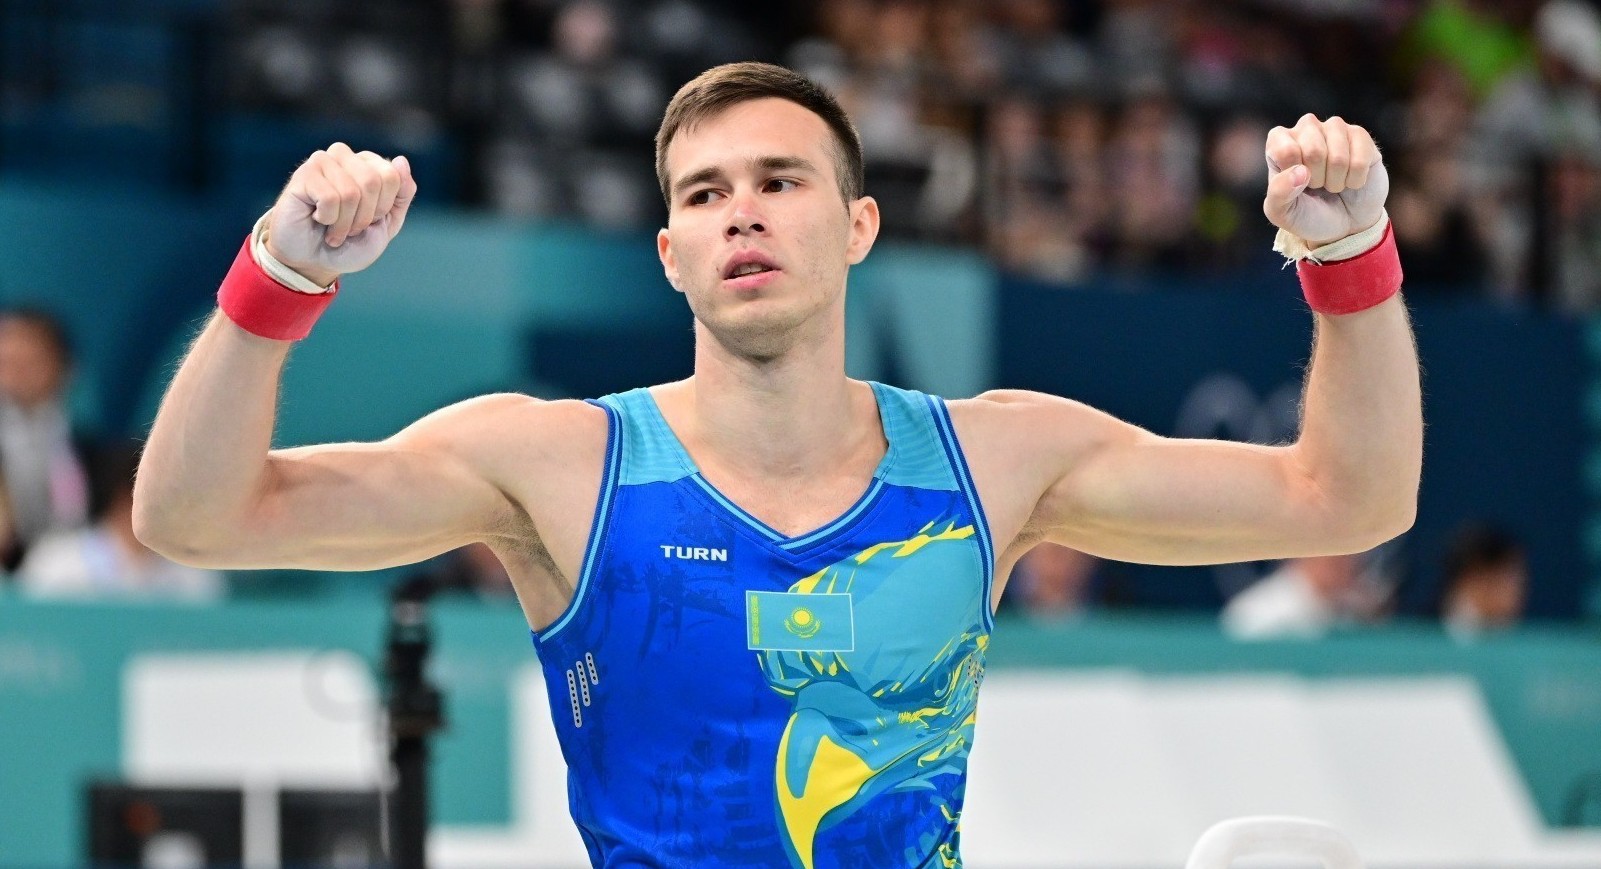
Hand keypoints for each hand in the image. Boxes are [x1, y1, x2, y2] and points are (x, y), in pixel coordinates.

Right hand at [264, 143, 417, 285]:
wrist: (315, 262)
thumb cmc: (352, 242)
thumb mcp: (388, 222)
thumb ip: (402, 193)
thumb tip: (401, 160)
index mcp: (369, 164)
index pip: (392, 177)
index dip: (383, 208)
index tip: (369, 220)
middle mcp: (345, 156)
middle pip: (372, 182)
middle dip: (364, 216)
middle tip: (350, 228)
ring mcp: (323, 162)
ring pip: (350, 192)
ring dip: (344, 223)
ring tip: (333, 227)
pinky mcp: (303, 174)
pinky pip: (329, 198)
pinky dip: (328, 219)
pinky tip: (317, 219)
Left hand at [1263, 114, 1387, 246]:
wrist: (1343, 223)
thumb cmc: (1307, 213)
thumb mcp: (1282, 212)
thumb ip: (1279, 193)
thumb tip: (1300, 172)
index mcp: (1278, 141)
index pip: (1285, 151)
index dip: (1295, 178)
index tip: (1297, 185)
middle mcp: (1306, 127)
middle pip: (1314, 151)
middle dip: (1318, 180)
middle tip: (1317, 186)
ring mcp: (1335, 128)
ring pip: (1338, 156)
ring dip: (1337, 181)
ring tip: (1333, 184)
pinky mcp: (1361, 135)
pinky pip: (1361, 159)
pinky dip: (1356, 179)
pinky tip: (1351, 179)